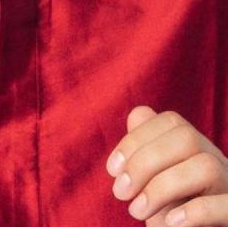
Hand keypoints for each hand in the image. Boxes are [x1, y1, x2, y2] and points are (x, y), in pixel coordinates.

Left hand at [106, 105, 227, 225]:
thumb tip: (138, 114)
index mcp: (196, 148)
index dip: (136, 139)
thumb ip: (146, 149)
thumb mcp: (153, 181)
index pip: (171, 122)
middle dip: (144, 161)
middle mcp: (217, 161)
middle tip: (120, 192)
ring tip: (137, 210)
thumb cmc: (171, 213)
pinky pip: (225, 205)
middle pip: (186, 138)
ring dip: (162, 187)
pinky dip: (195, 212)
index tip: (112, 168)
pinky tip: (171, 223)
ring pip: (206, 166)